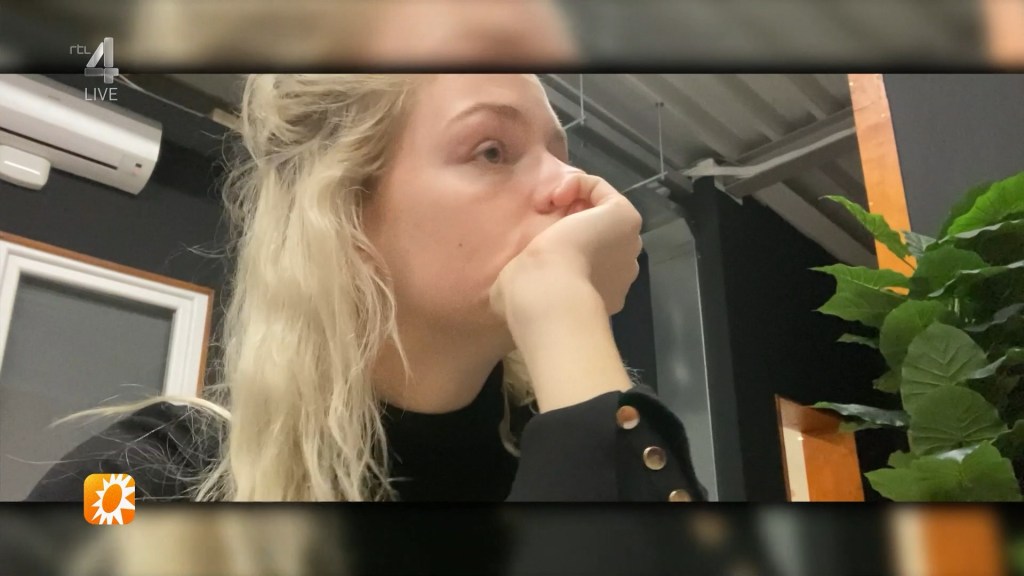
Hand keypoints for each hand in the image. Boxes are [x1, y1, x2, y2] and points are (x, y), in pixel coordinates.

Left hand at [490, 172, 642, 327]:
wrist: (550, 295)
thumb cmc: (533, 299)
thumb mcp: (522, 291)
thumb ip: (529, 283)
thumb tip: (517, 282)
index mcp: (600, 291)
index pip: (588, 257)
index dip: (565, 241)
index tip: (539, 240)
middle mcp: (621, 269)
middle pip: (599, 233)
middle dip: (575, 220)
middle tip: (548, 222)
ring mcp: (627, 243)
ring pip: (602, 211)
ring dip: (575, 202)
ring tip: (551, 206)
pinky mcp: (625, 217)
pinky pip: (601, 189)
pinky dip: (578, 184)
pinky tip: (556, 196)